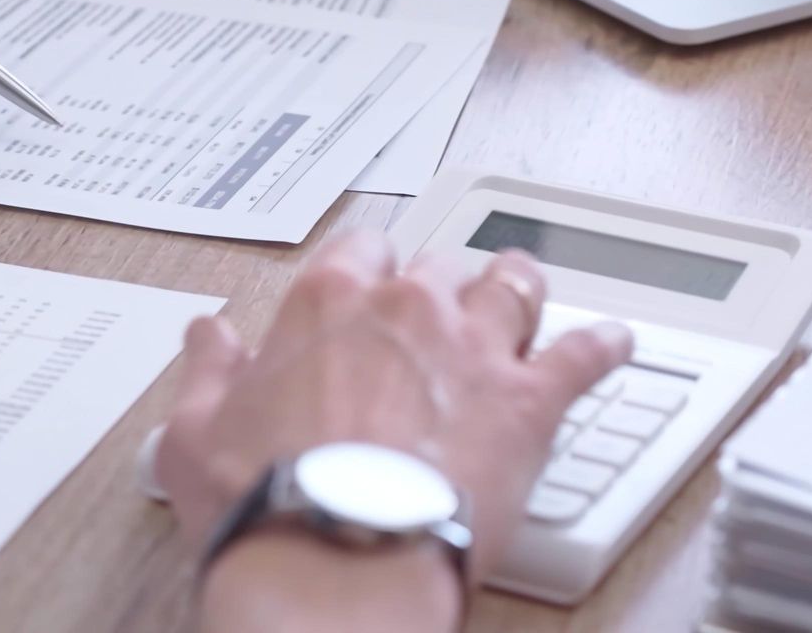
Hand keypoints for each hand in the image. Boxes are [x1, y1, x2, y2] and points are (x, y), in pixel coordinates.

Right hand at [156, 230, 632, 629]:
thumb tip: (208, 337)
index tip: (371, 288)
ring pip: (514, 287)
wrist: (339, 559)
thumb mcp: (195, 436)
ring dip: (518, 288)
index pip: (360, 251)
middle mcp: (409, 310)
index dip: (370, 270)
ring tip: (524, 290)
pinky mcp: (529, 402)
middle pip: (438, 270)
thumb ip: (207, 374)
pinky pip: (583, 356)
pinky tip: (616, 343)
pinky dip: (603, 347)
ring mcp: (475, 350)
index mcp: (329, 303)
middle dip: (439, 288)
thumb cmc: (270, 501)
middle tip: (440, 312)